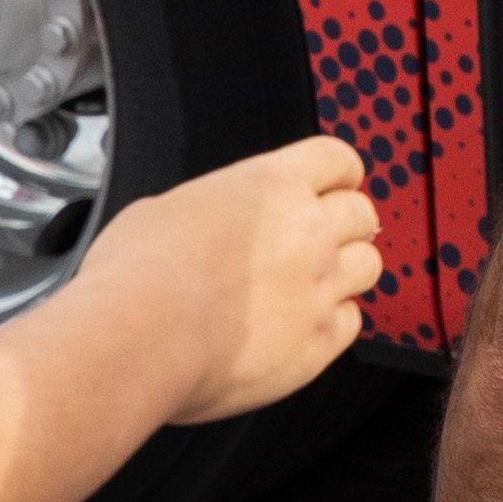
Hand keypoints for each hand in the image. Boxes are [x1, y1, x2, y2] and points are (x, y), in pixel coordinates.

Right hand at [75, 136, 383, 425]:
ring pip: (368, 266)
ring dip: (347, 272)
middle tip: (322, 242)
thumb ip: (212, 209)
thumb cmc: (133, 278)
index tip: (337, 185)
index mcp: (272, 185)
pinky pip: (351, 322)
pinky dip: (333, 323)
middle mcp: (308, 230)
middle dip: (347, 224)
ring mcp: (319, 287)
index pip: (337, 159)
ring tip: (312, 286)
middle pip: (363, 213)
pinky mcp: (318, 341)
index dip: (340, 174)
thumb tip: (207, 223)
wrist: (133, 341)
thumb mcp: (163, 210)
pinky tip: (301, 326)